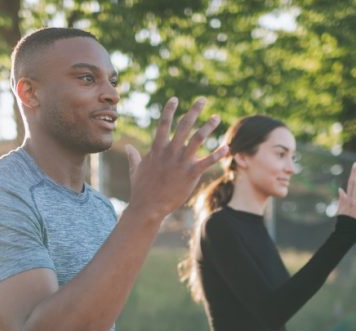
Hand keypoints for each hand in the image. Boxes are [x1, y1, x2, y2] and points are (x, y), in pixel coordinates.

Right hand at [125, 97, 228, 220]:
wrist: (148, 207)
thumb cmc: (141, 189)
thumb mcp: (135, 169)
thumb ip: (134, 156)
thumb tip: (129, 147)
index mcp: (157, 149)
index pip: (164, 123)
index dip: (169, 110)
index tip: (175, 99)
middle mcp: (170, 151)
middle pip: (184, 125)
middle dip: (194, 111)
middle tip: (203, 100)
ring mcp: (181, 162)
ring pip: (198, 138)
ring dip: (208, 126)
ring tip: (216, 117)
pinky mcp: (191, 174)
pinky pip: (207, 161)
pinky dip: (218, 154)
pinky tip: (227, 147)